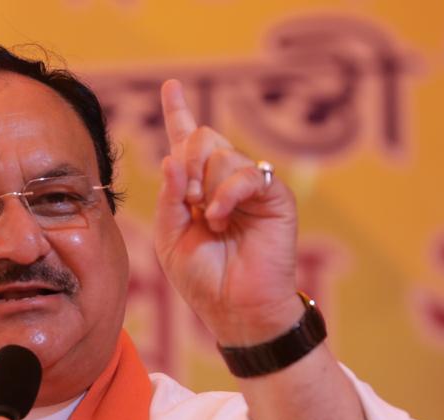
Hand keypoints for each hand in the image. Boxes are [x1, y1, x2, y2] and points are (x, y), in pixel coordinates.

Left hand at [154, 79, 301, 344]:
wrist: (235, 308)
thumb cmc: (203, 278)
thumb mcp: (170, 239)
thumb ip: (169, 198)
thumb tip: (171, 157)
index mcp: (196, 189)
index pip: (186, 142)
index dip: (178, 113)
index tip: (171, 86)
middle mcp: (224, 182)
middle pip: (202, 138)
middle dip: (186, 166)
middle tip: (189, 203)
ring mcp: (250, 187)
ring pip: (221, 154)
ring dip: (205, 187)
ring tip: (210, 222)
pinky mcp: (274, 197)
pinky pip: (246, 173)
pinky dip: (226, 194)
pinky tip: (220, 218)